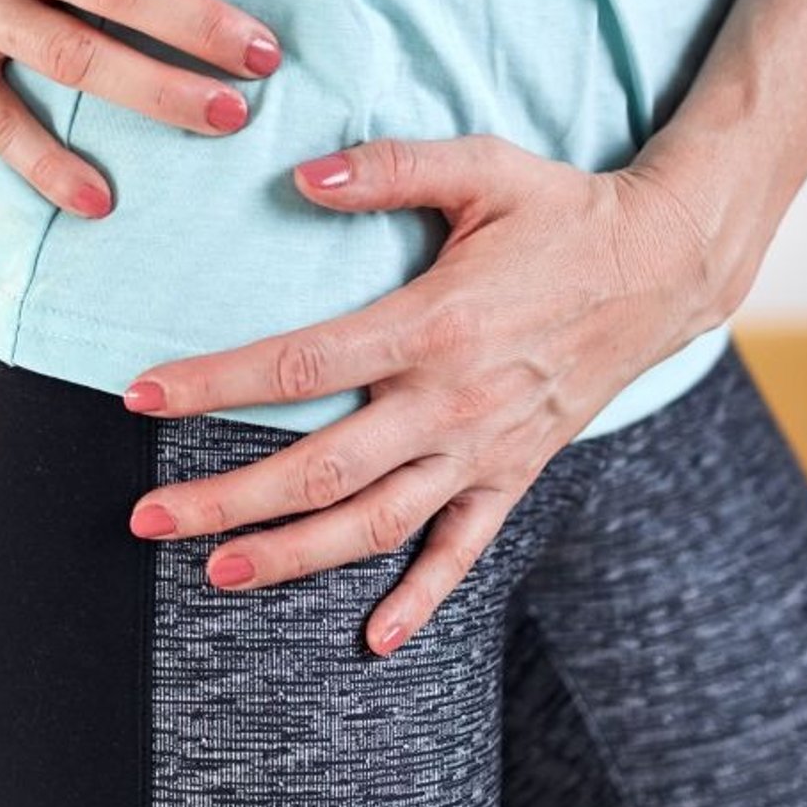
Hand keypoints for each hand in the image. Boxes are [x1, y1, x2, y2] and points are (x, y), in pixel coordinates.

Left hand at [119, 133, 726, 652]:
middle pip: (319, 467)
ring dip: (293, 555)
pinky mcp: (515, 474)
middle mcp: (452, 401)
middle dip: (227, 500)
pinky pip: (464, 550)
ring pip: (375, 521)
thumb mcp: (484, 166)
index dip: (213, 384)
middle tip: (147, 519)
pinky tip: (374, 639)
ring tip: (217, 573)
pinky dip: (423, 599)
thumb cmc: (562, 211)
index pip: (298, 367)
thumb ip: (391, 166)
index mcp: (433, 324)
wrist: (666, 267)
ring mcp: (485, 449)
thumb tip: (302, 177)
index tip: (139, 397)